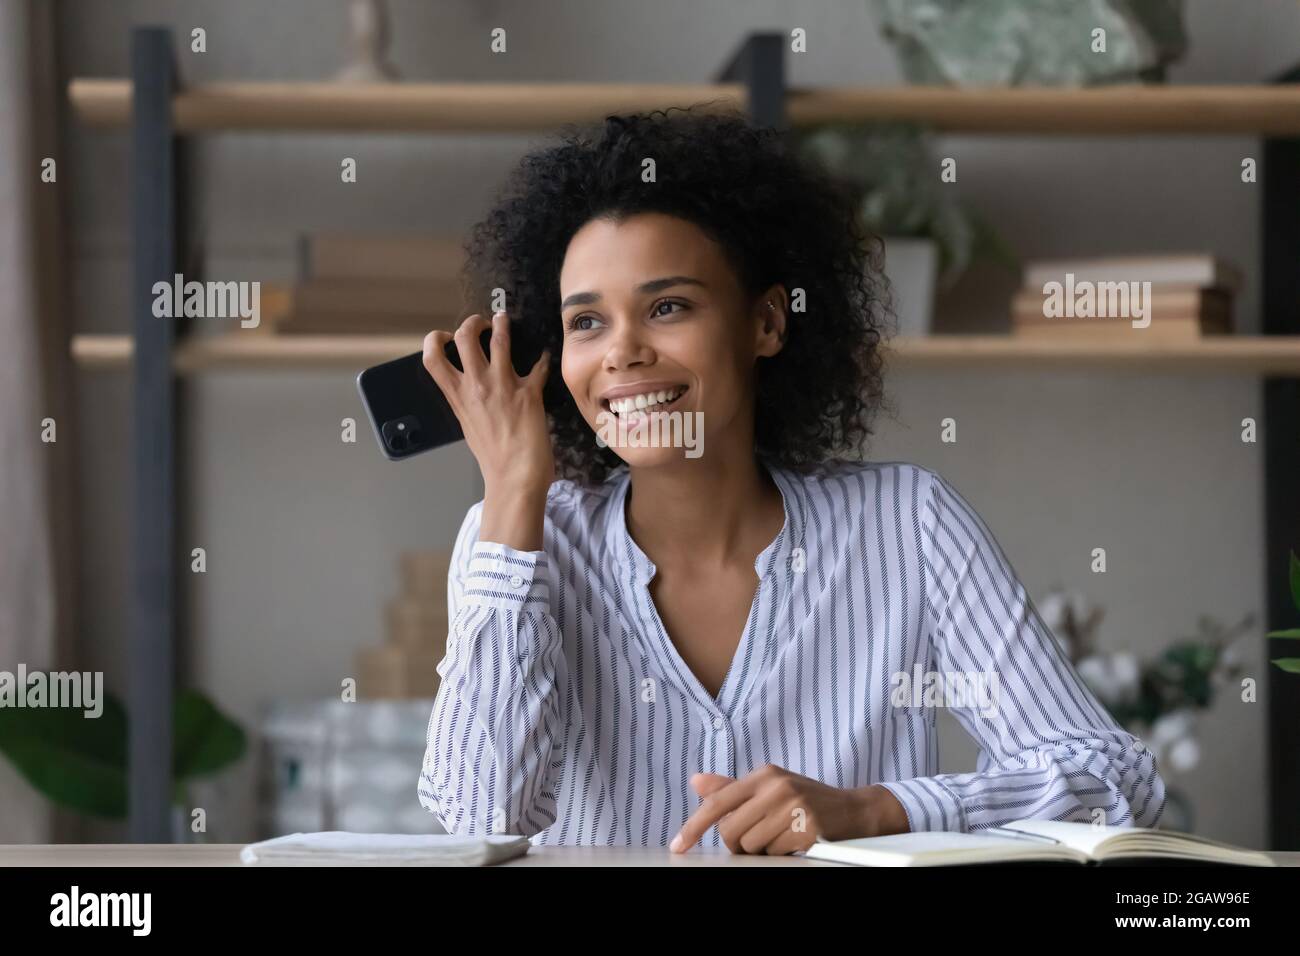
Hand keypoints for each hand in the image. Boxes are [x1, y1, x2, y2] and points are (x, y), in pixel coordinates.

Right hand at [423, 312, 553, 549]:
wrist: (515, 478)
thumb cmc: (492, 458)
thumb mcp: (468, 426)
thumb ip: (467, 402)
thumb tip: (471, 390)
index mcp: (458, 396)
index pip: (432, 357)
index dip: (435, 339)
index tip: (445, 335)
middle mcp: (477, 386)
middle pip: (465, 337)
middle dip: (472, 322)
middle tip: (481, 322)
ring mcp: (503, 386)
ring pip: (499, 339)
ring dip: (502, 325)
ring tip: (504, 319)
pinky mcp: (529, 392)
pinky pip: (538, 364)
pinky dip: (542, 358)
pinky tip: (544, 356)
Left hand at [669, 765, 909, 854]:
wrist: (853, 810)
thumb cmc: (804, 799)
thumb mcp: (770, 787)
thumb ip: (732, 788)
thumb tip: (696, 782)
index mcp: (763, 775)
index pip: (718, 802)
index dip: (694, 826)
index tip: (678, 845)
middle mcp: (776, 787)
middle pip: (731, 832)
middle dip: (738, 844)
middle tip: (758, 838)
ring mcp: (793, 807)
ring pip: (751, 846)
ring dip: (761, 850)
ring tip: (780, 837)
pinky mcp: (807, 828)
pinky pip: (775, 854)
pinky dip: (781, 854)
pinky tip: (794, 841)